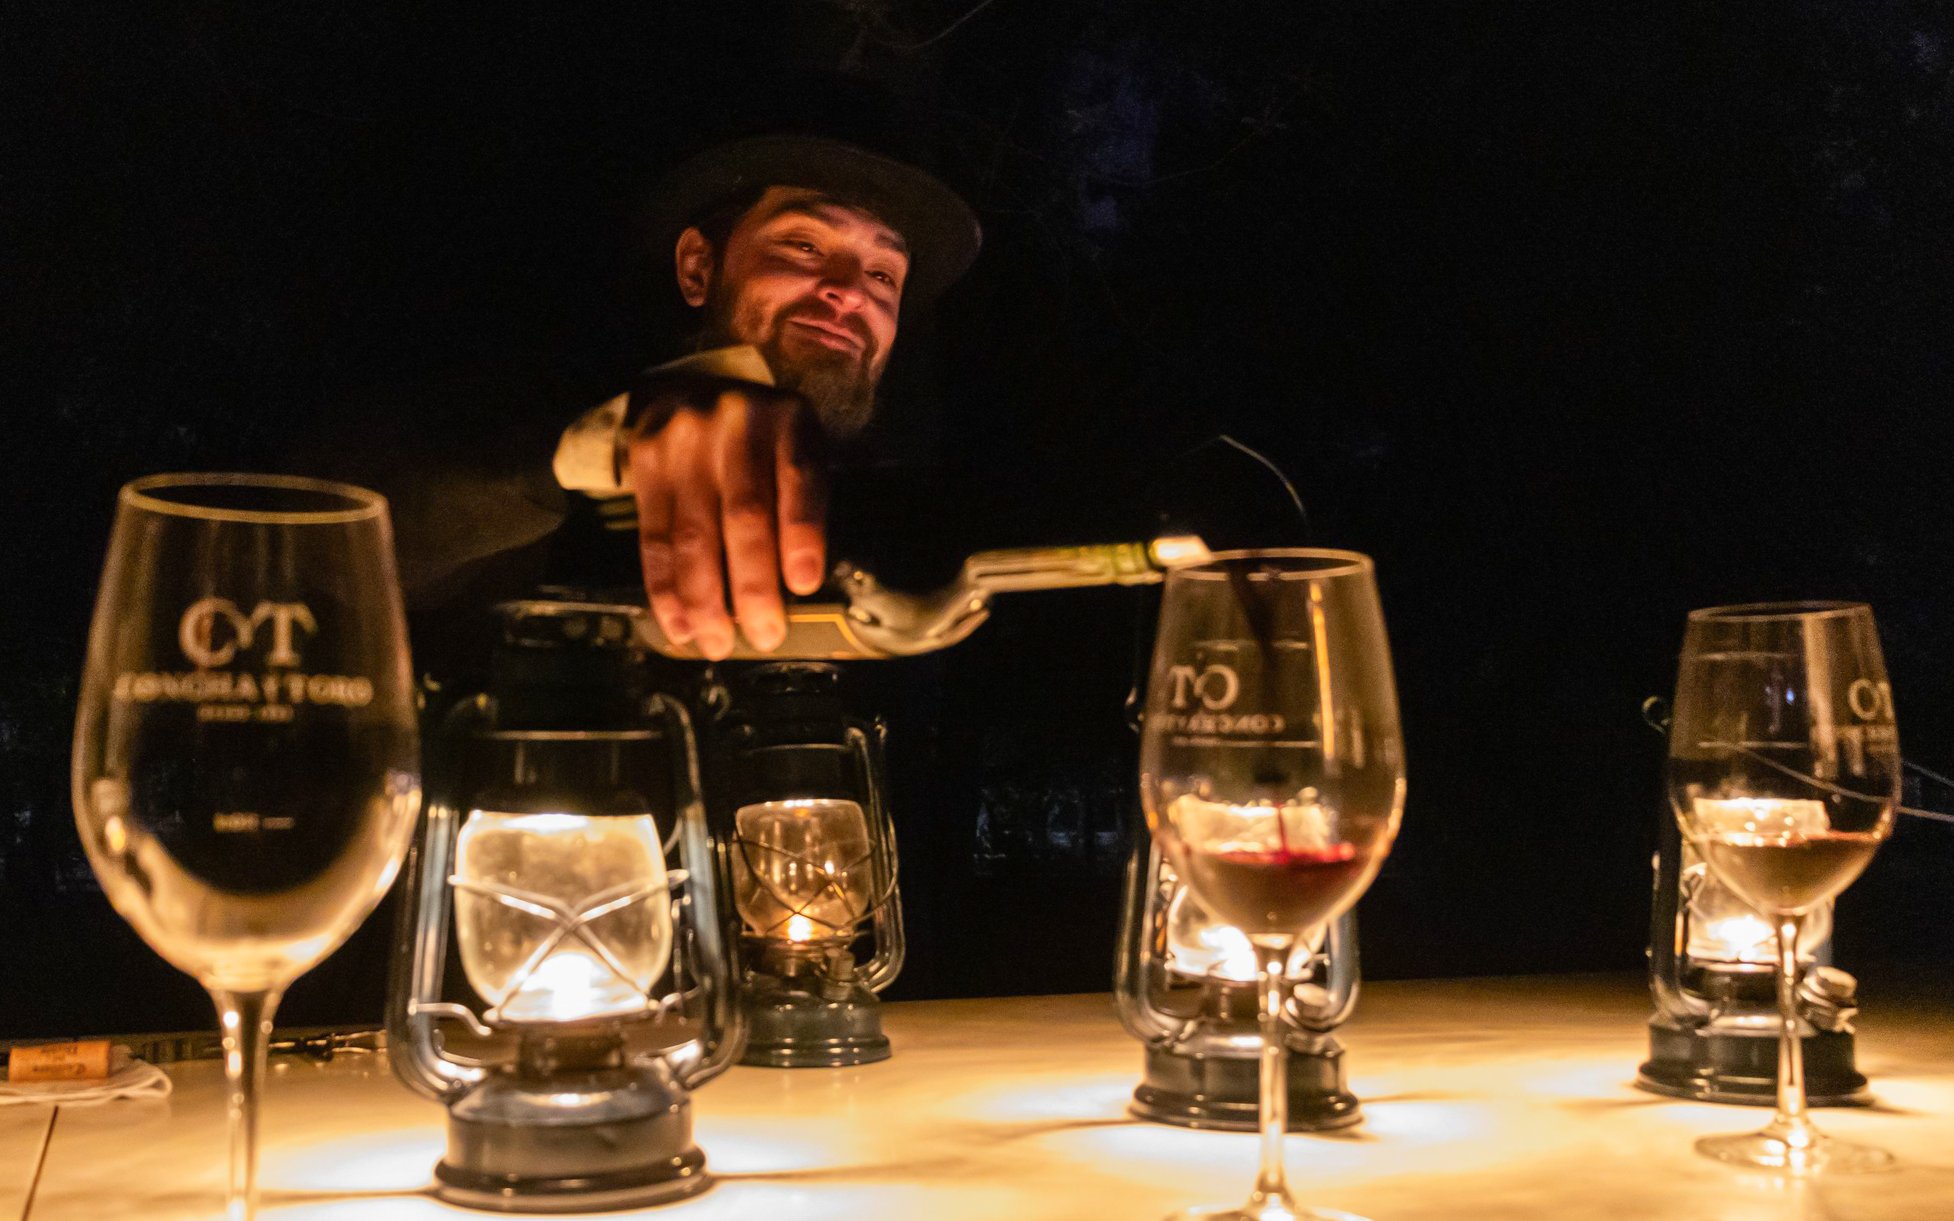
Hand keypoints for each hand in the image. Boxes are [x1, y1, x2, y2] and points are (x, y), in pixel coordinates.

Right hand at [624, 380, 827, 659]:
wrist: (688, 389)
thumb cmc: (761, 439)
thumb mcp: (797, 447)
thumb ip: (802, 501)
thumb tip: (796, 590)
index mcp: (789, 421)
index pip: (799, 478)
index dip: (802, 533)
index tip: (803, 585)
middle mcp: (735, 425)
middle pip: (743, 514)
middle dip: (752, 584)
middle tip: (764, 635)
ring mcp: (684, 443)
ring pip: (693, 534)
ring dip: (705, 599)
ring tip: (717, 643)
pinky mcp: (645, 463)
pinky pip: (653, 538)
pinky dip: (666, 589)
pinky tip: (679, 624)